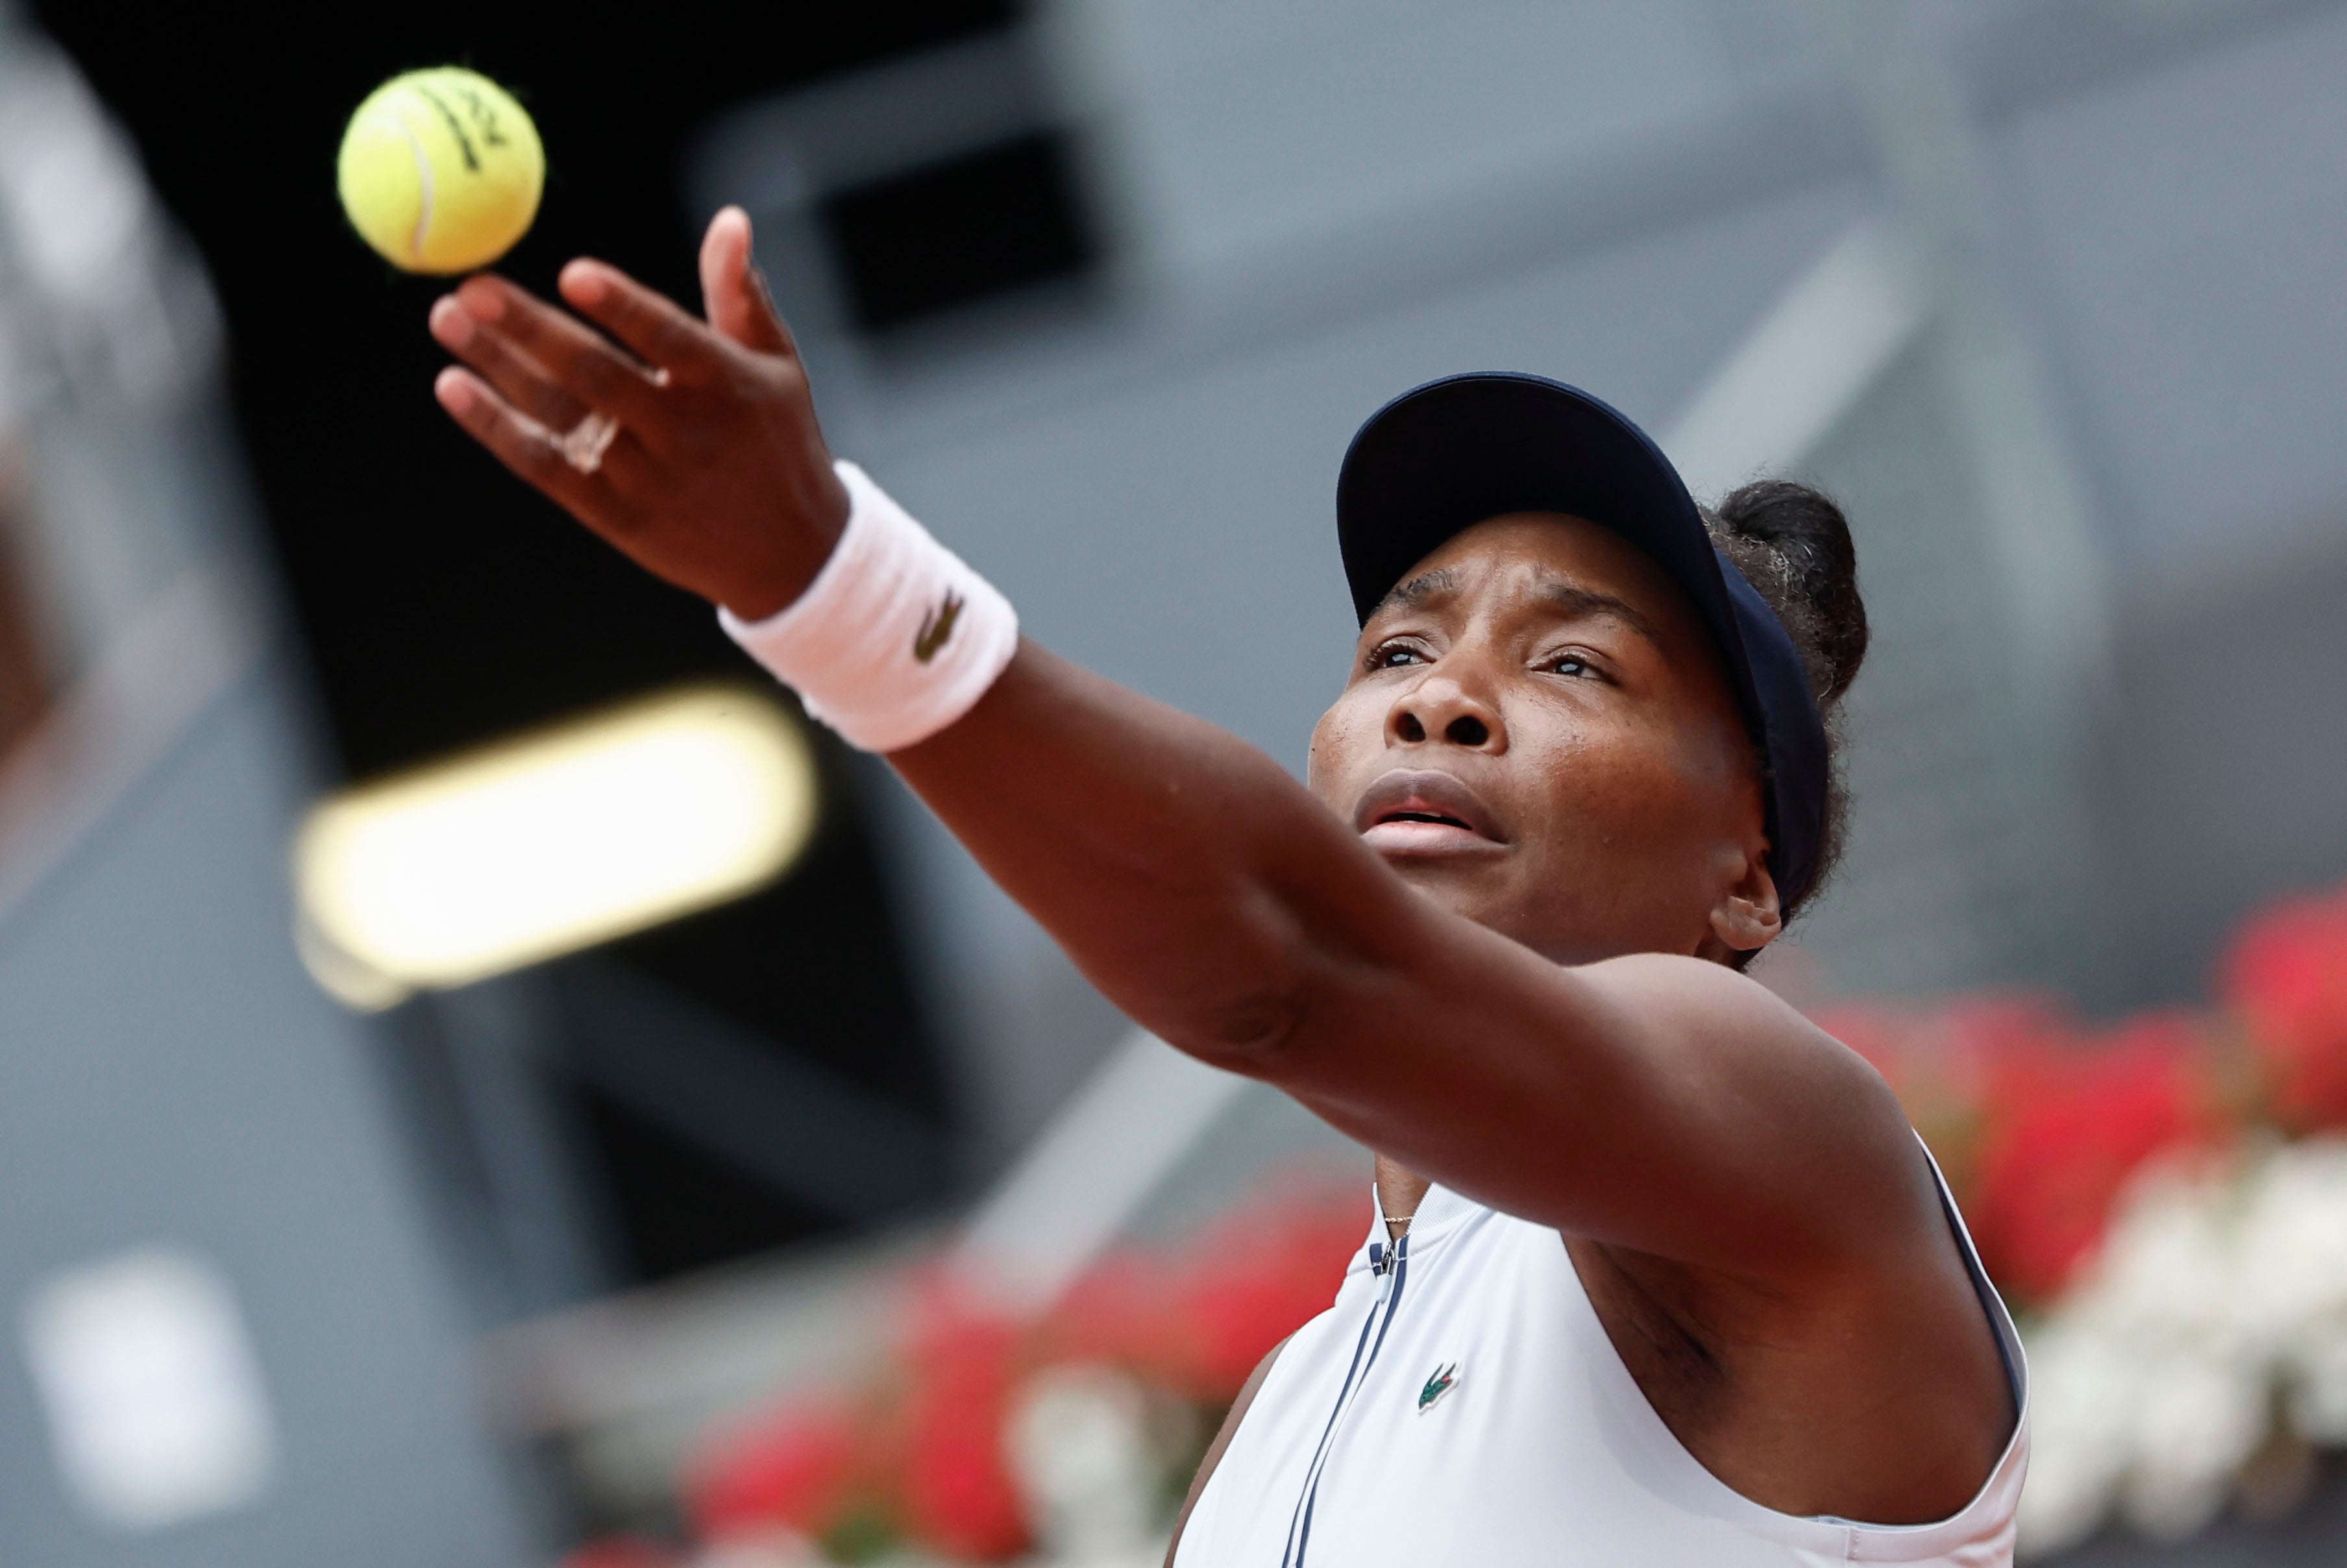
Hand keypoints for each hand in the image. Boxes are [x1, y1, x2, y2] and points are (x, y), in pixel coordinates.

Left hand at [428, 206, 848, 619]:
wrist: (793, 557)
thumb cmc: (779, 442)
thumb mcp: (776, 366)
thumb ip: (741, 293)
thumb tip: (729, 219)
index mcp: (727, 386)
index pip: (670, 339)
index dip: (623, 307)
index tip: (574, 275)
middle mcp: (685, 433)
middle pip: (595, 375)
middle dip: (528, 329)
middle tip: (471, 287)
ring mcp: (647, 480)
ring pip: (561, 416)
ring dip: (496, 366)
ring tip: (446, 319)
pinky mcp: (617, 518)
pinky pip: (546, 468)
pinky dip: (497, 429)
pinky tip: (455, 387)